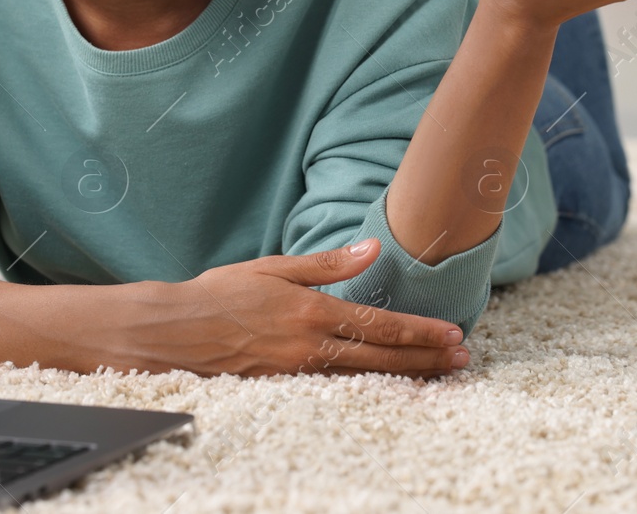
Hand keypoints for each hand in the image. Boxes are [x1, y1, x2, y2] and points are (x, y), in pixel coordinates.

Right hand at [123, 239, 470, 377]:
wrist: (173, 332)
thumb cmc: (220, 293)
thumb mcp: (273, 268)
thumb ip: (327, 264)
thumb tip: (372, 249)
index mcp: (310, 312)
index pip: (379, 325)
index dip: (420, 332)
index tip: (453, 334)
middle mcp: (309, 346)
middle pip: (381, 358)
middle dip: (426, 359)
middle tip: (462, 360)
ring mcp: (298, 372)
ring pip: (365, 376)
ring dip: (406, 375)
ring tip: (439, 374)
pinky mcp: (286, 386)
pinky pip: (339, 387)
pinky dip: (371, 385)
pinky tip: (390, 385)